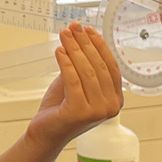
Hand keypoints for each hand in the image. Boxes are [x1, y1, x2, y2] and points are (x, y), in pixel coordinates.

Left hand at [25, 24, 124, 148]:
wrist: (46, 133)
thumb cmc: (61, 108)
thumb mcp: (77, 83)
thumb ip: (83, 65)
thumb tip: (83, 37)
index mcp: (115, 99)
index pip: (111, 66)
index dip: (99, 45)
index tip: (88, 30)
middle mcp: (111, 106)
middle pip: (99, 66)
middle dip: (85, 43)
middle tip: (74, 28)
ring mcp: (97, 111)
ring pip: (87, 72)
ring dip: (74, 49)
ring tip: (64, 36)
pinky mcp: (80, 112)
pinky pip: (73, 80)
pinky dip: (66, 63)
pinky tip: (60, 51)